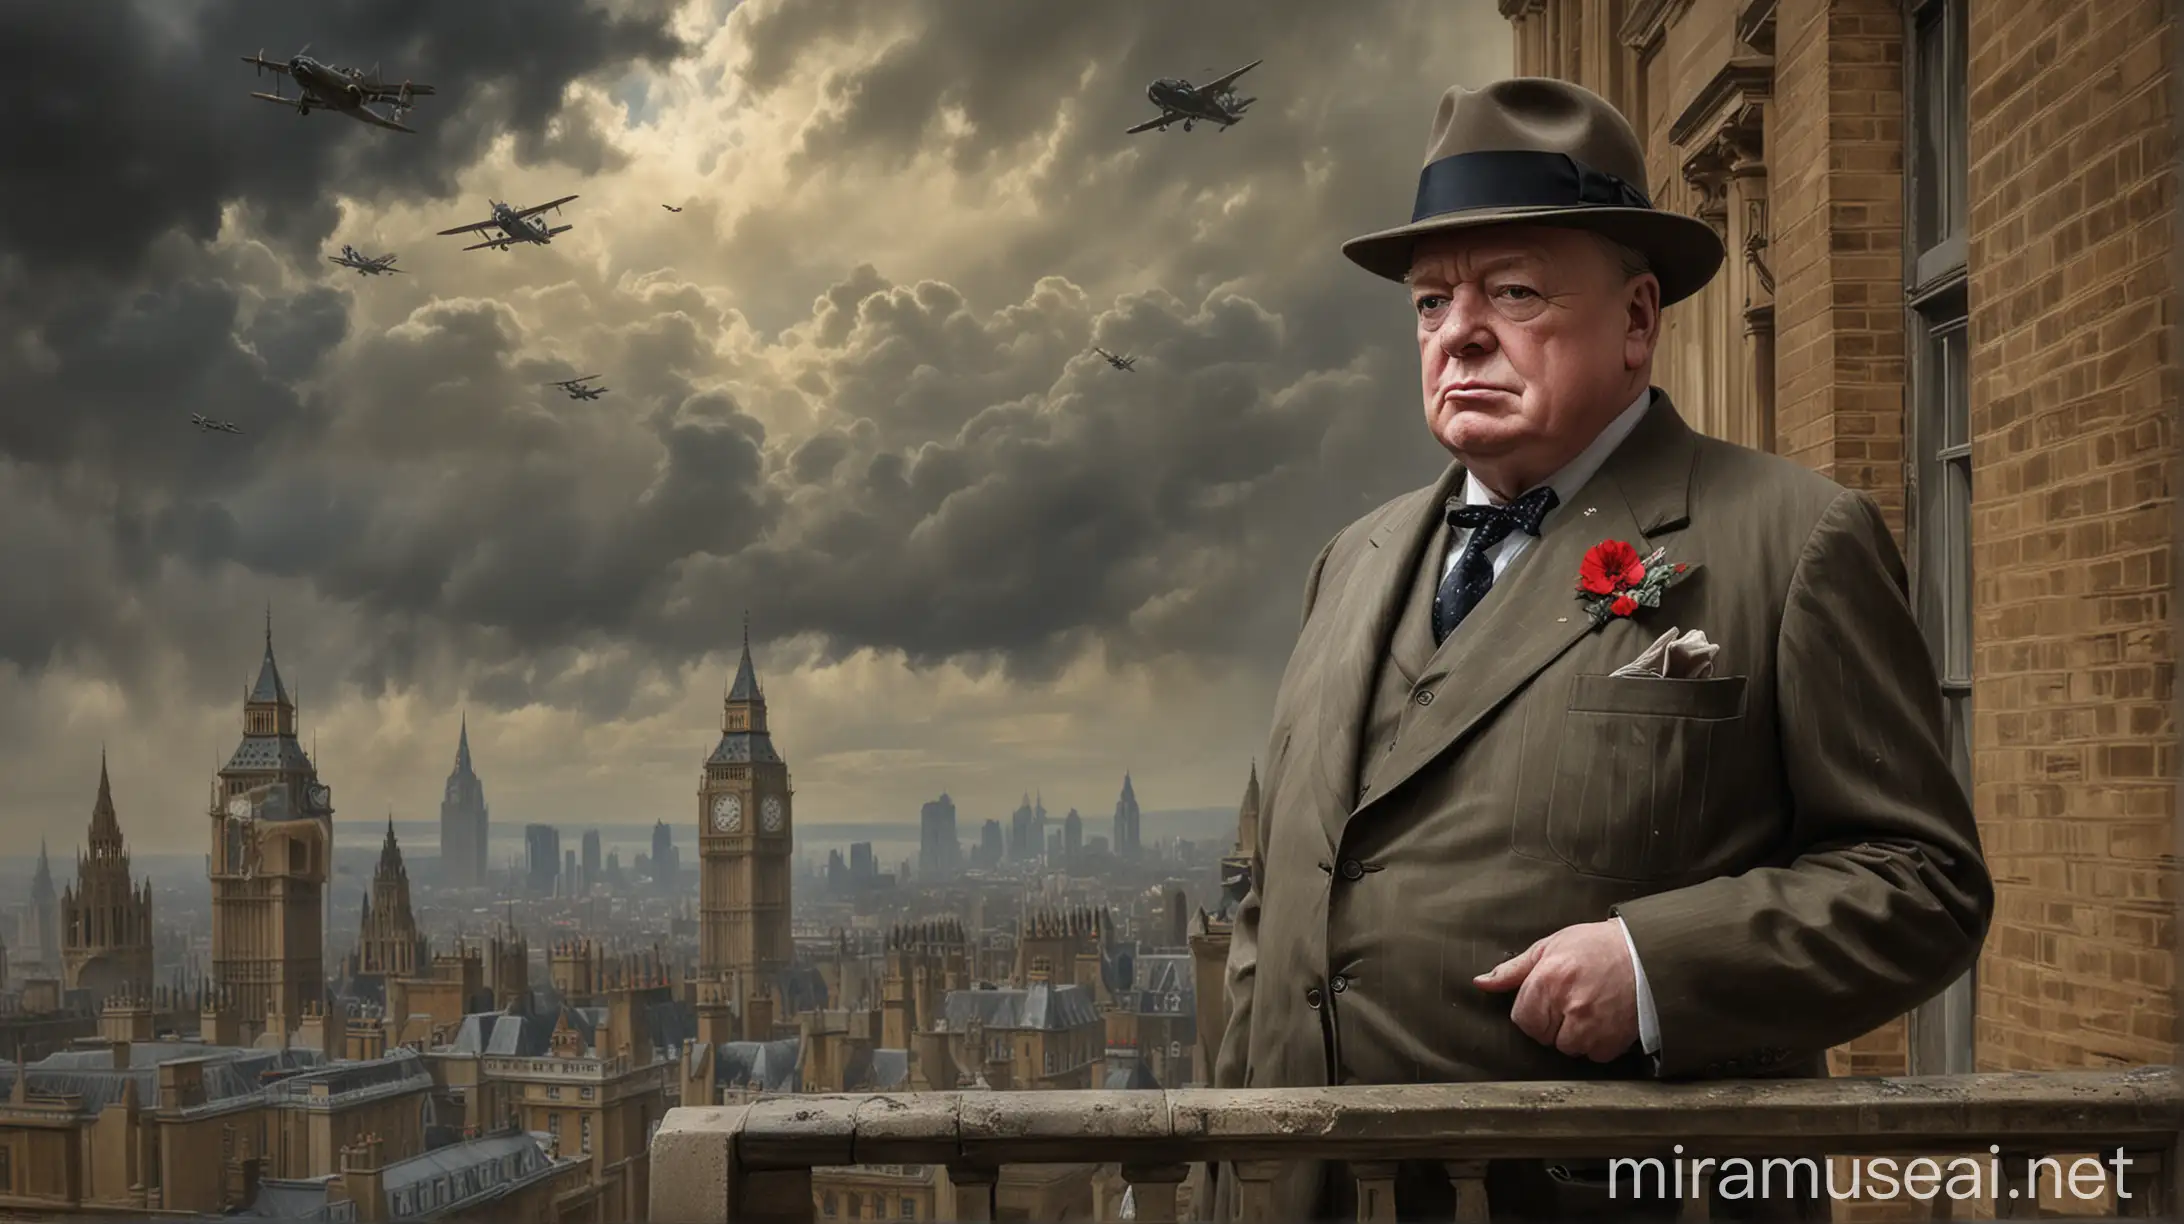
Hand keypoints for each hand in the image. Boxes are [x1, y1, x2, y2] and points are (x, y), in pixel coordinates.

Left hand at [1474, 919, 1638, 1060]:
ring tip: (1589, 1008)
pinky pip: (1595, 1055)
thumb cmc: (1596, 945)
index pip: (1523, 1020)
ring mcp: (1593, 1026)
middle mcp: (1569, 1006)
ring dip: (1575, 1034)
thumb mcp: (1550, 947)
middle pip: (1544, 1037)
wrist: (1646, 953)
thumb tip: (1481, 983)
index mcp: (1548, 981)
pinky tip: (1605, 1018)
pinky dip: (1598, 1042)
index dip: (1533, 1011)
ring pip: (1569, 1048)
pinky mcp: (1614, 1040)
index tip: (1547, 999)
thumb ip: (1514, 970)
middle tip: (1571, 1000)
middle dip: (1553, 1023)